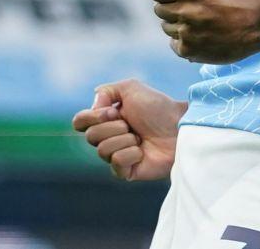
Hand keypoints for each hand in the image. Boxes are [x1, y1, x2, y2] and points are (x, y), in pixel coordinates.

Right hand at [70, 79, 186, 180]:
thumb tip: (93, 109)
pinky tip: (142, 151)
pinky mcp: (126, 171)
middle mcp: (109, 137)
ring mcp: (117, 155)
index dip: (92, 117)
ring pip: (102, 150)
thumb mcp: (131, 88)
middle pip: (90, 137)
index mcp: (106, 119)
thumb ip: (106, 92)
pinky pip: (116, 162)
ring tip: (139, 138)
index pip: (79, 122)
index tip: (113, 111)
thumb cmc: (158, 107)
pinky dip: (131, 153)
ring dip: (124, 139)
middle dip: (113, 127)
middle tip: (131, 124)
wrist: (179, 125)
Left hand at [150, 0, 259, 64]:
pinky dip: (184, 39)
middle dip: (173, 4)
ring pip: (166, 26)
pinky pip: (173, 43)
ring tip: (201, 19)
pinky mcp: (190, 52)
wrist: (258, 20)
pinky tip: (201, 32)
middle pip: (159, 9)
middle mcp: (188, 13)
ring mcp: (188, 34)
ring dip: (178, 22)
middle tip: (193, 4)